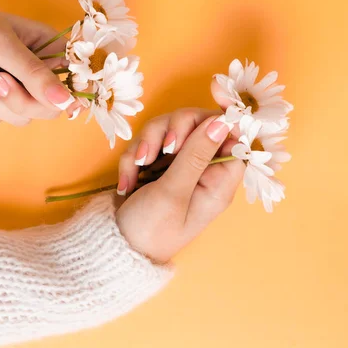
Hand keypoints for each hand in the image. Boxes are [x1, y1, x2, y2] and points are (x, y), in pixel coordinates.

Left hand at [0, 9, 77, 125]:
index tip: (53, 101)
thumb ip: (34, 73)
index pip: (75, 84)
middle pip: (46, 110)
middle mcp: (41, 77)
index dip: (68, 98)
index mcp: (52, 54)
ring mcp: (19, 92)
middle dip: (15, 99)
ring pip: (17, 117)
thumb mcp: (5, 45)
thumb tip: (66, 102)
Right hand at [116, 108, 244, 262]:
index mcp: (218, 181)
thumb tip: (222, 121)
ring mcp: (177, 166)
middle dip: (173, 129)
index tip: (210, 99)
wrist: (114, 248)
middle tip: (163, 148)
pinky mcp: (154, 165)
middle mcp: (201, 170)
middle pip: (197, 124)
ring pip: (167, 128)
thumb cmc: (151, 230)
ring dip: (147, 143)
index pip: (233, 138)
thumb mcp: (174, 193)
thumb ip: (197, 154)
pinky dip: (133, 158)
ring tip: (138, 166)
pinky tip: (127, 182)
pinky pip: (146, 143)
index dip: (223, 118)